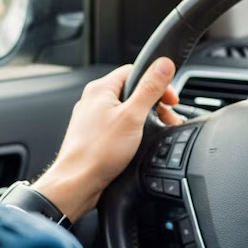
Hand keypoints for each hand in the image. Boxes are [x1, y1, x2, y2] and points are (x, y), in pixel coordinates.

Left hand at [32, 59, 183, 220]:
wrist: (77, 183)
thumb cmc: (98, 152)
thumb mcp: (133, 116)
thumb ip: (150, 88)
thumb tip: (163, 64)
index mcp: (100, 88)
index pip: (135, 71)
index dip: (157, 82)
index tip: (170, 99)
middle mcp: (93, 100)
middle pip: (132, 91)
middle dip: (154, 104)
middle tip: (167, 118)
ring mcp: (92, 118)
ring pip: (126, 110)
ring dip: (145, 118)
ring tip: (155, 132)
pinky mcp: (94, 135)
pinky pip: (118, 125)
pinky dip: (132, 131)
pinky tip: (138, 143)